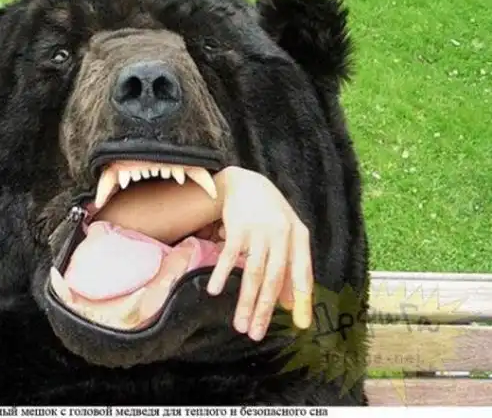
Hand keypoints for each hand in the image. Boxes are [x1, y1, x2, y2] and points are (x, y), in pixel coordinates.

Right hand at [207, 166, 312, 340]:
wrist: (246, 182)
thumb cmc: (269, 214)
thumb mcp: (286, 236)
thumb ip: (290, 268)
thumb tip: (289, 304)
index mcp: (298, 237)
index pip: (302, 273)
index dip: (302, 300)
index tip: (299, 325)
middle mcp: (282, 234)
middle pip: (274, 278)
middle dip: (265, 309)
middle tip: (257, 334)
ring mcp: (259, 230)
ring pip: (253, 272)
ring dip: (245, 301)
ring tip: (240, 325)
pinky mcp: (238, 226)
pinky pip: (230, 255)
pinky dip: (222, 274)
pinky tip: (214, 290)